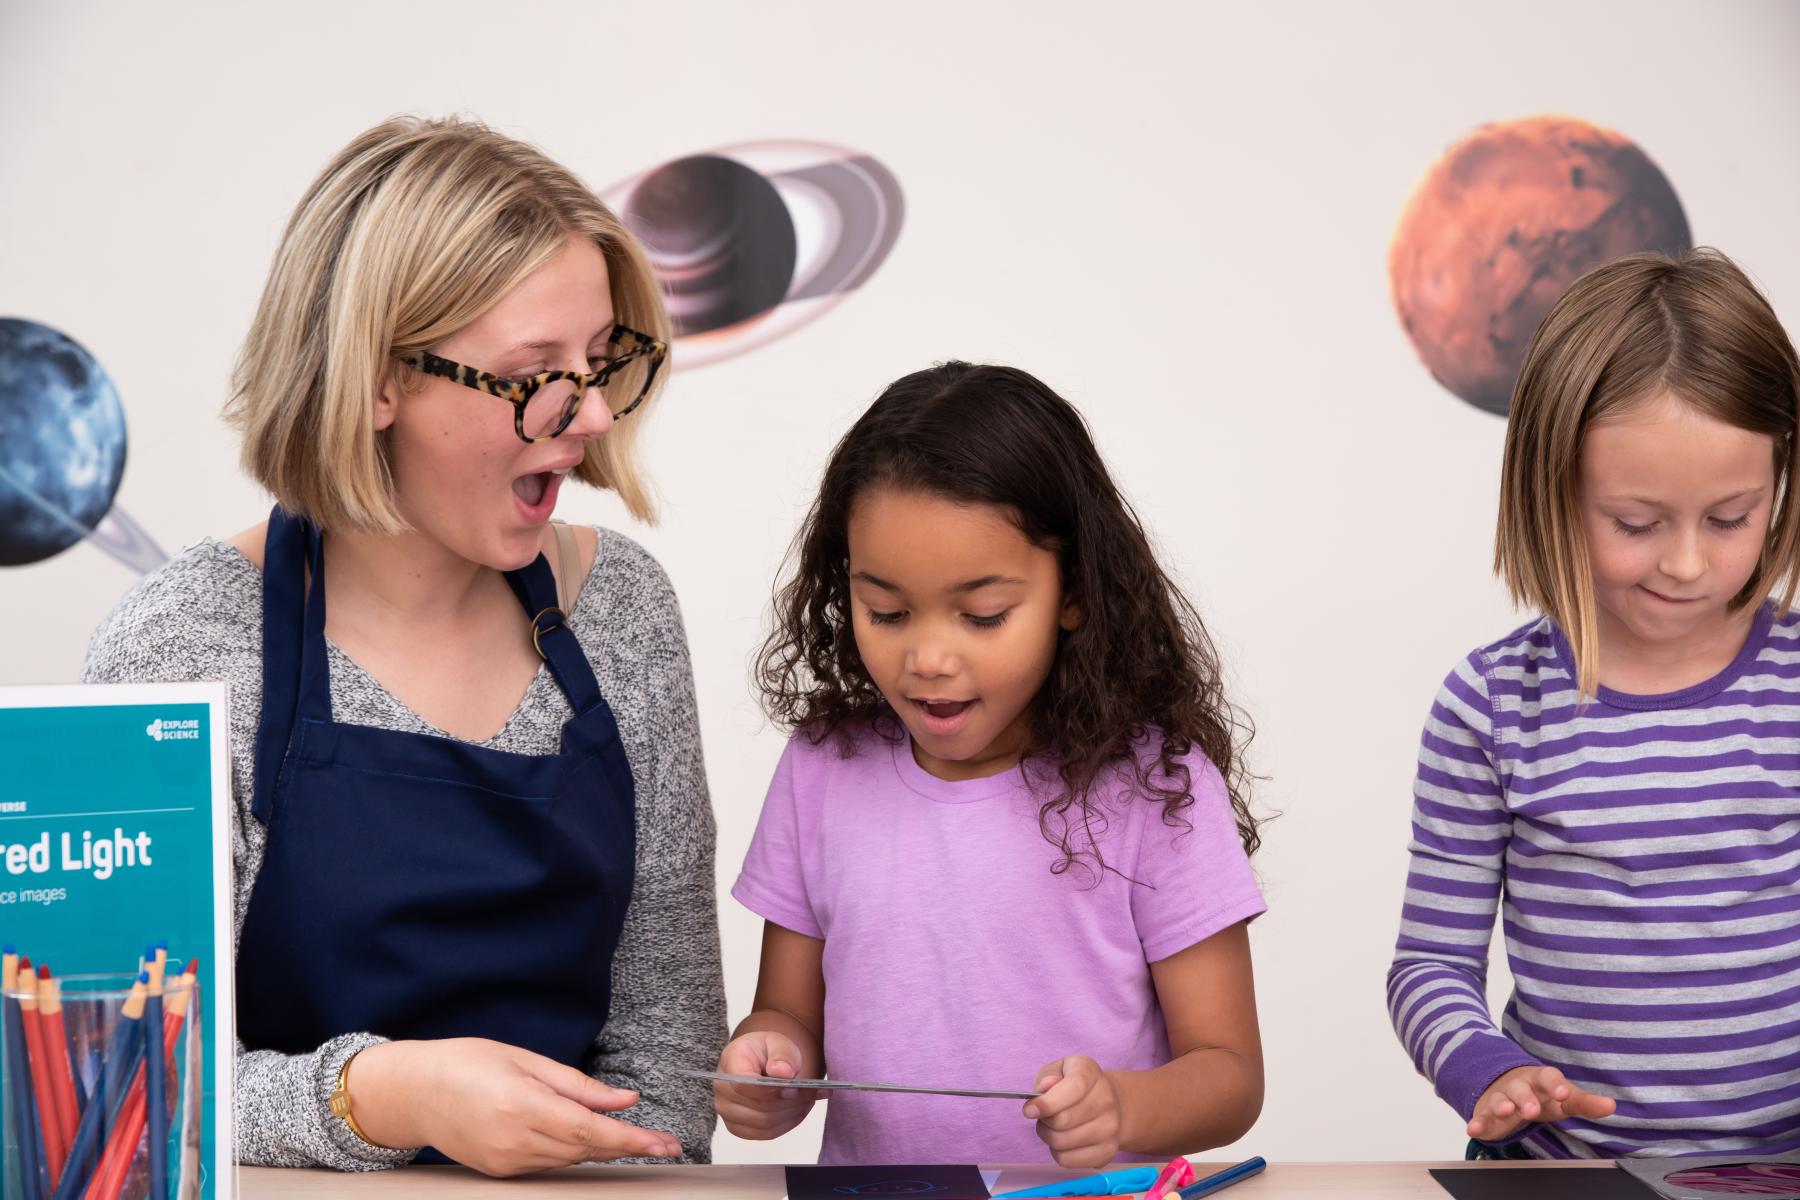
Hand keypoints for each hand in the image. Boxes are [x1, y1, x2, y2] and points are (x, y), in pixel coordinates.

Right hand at [349, 1038, 680, 1175]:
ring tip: (634, 1138)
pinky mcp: (500, 1171)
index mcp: (521, 1105)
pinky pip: (549, 1164)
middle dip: (627, 1146)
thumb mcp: (525, 1059)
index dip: (632, 1139)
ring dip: (603, 1149)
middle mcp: (514, 1141)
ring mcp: (505, 1162)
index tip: (664, 1143)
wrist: (413, 1091)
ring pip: (570, 1160)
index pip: (590, 1130)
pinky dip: (573, 1151)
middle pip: (585, 1149)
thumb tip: (624, 1099)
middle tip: (665, 1142)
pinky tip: (587, 1138)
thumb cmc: (465, 1063)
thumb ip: (577, 1084)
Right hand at [712, 1031, 820, 1139]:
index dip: (773, 1091)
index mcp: (731, 1061)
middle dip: (790, 1103)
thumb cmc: (769, 1051)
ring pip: (764, 1124)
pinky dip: (787, 1124)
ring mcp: (727, 1111)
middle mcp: (722, 1088)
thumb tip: (782, 1073)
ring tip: (809, 1100)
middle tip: (812, 1094)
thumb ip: (782, 1055)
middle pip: (759, 1108)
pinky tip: (799, 1111)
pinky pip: (765, 1134)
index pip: (745, 1085)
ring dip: (791, 1114)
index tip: (795, 1088)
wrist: (761, 1060)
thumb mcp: (780, 1043)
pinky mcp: (738, 1127)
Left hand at [1025, 1055, 1123, 1169]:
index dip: (1048, 1102)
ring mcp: (1110, 1128)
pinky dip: (1058, 1153)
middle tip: (1043, 1115)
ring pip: (1062, 1142)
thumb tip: (1043, 1087)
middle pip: (1062, 1120)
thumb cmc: (1075, 1085)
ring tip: (1053, 1126)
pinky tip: (1064, 1140)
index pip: (1074, 1088)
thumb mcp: (1060, 1069)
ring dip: (1048, 1136)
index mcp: (1091, 1073)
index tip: (1030, 1110)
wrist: (1108, 1102)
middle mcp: (1106, 1100)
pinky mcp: (1107, 1152)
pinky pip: (1067, 1160)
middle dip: (1044, 1119)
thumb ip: (1047, 1075)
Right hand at [1468, 1065, 1615, 1141]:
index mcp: (1540, 1080)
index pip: (1548, 1077)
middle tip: (1531, 1110)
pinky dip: (1476, 1122)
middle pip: (1521, 1089)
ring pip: (1500, 1100)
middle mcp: (1519, 1086)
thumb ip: (1585, 1102)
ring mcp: (1501, 1098)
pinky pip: (1480, 1116)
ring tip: (1504, 1112)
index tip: (1563, 1093)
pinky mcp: (1487, 1113)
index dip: (1555, 1085)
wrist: (1507, 1085)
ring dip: (1501, 1105)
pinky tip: (1473, 1128)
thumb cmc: (1542, 1094)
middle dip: (1525, 1099)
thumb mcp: (1564, 1098)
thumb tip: (1610, 1105)